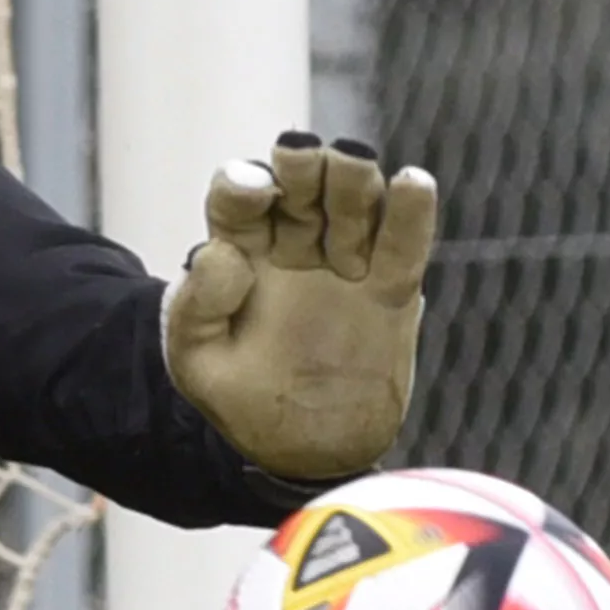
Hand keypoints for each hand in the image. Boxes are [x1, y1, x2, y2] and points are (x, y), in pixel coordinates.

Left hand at [163, 132, 437, 481]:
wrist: (304, 452)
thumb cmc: (243, 401)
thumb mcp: (199, 363)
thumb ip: (196, 309)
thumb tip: (219, 253)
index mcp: (242, 251)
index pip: (238, 197)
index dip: (243, 184)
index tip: (252, 188)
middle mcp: (295, 245)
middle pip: (301, 186)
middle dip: (302, 166)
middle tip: (300, 158)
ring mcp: (346, 264)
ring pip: (354, 204)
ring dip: (353, 178)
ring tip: (352, 164)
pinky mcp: (390, 292)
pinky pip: (404, 247)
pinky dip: (412, 214)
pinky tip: (413, 182)